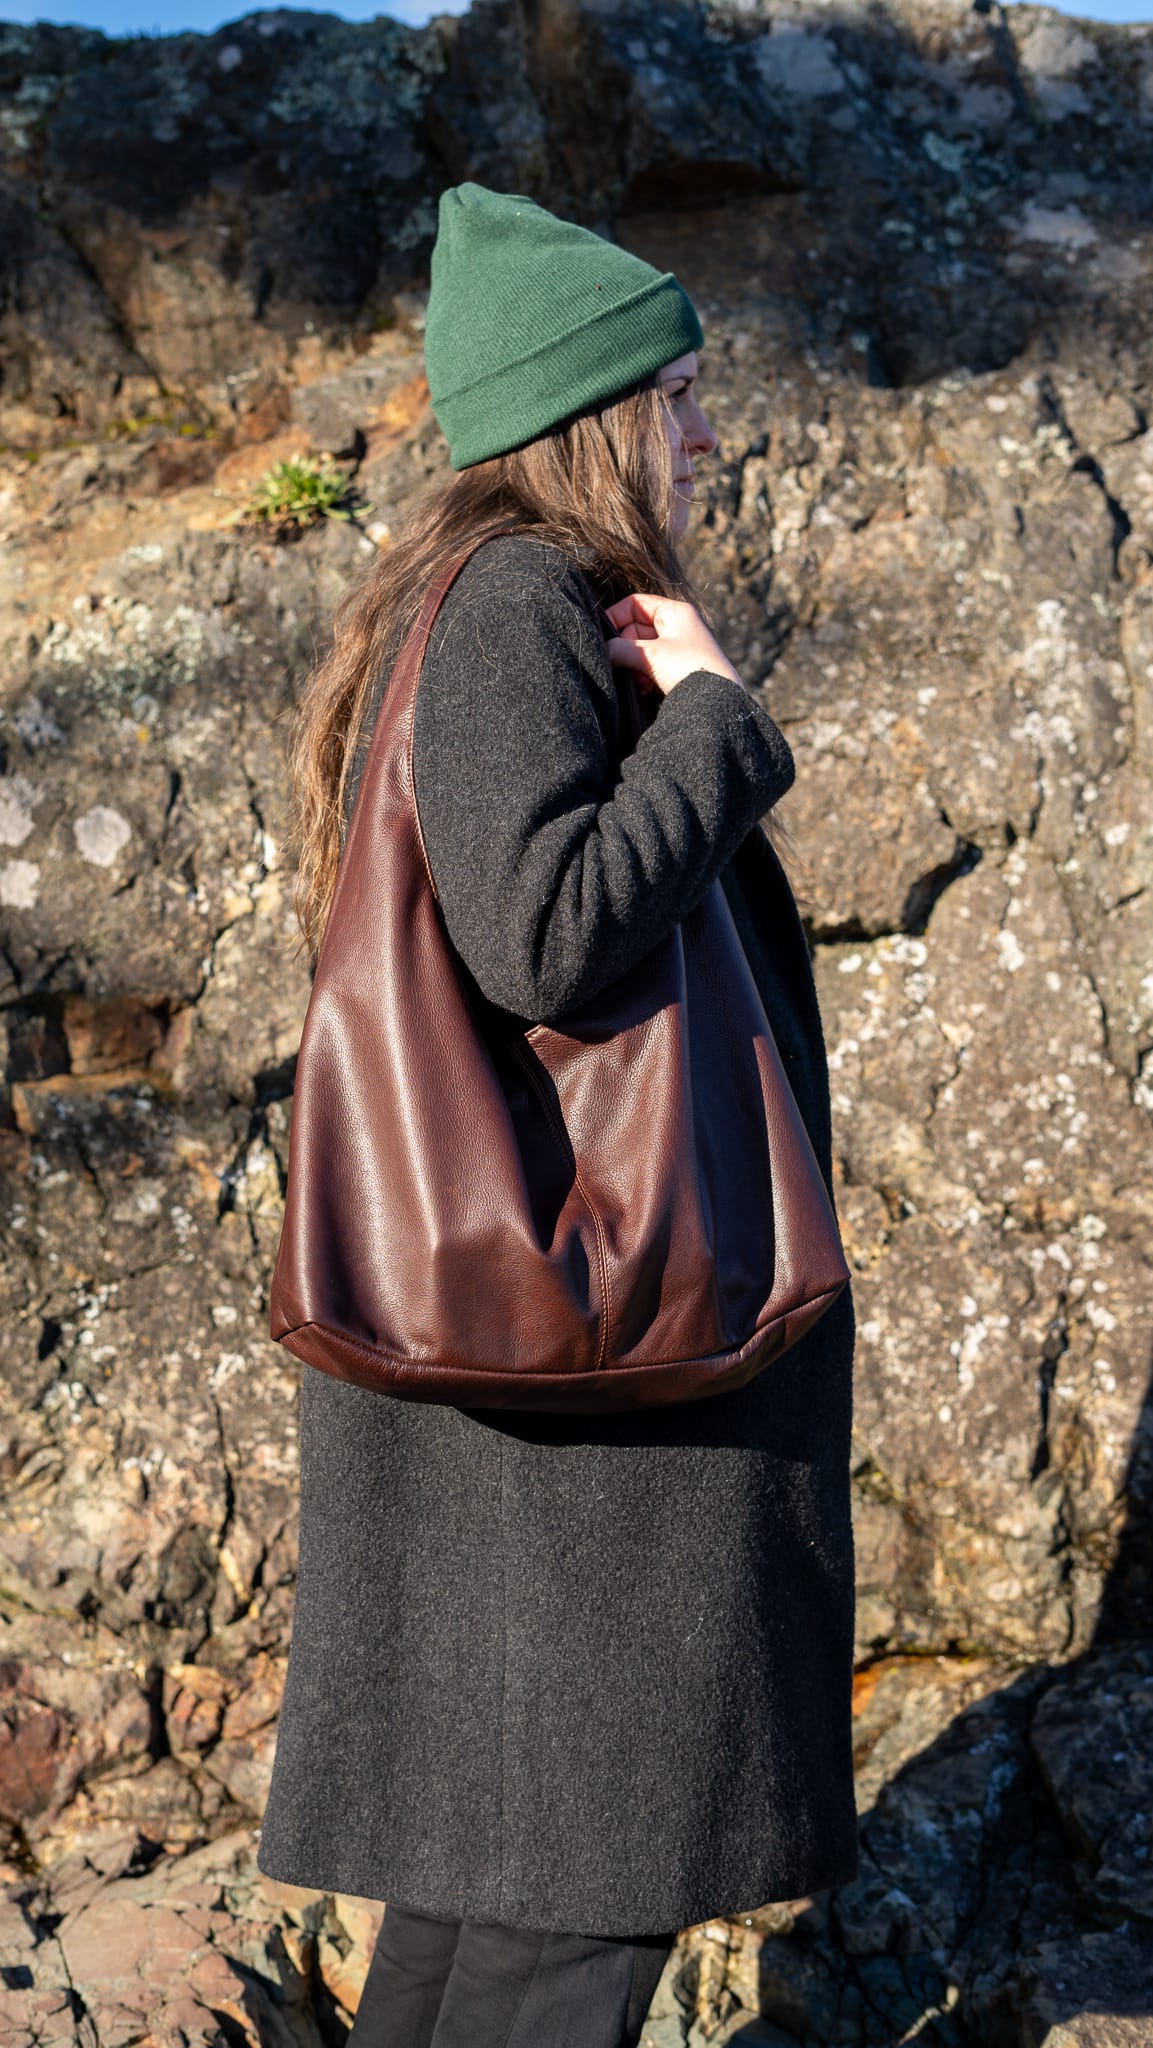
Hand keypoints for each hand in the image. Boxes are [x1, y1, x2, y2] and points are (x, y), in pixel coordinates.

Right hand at [604, 594, 743, 697]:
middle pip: (635, 628)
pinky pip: (650, 668)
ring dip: (634, 666)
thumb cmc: (690, 670)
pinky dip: (643, 677)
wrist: (718, 704)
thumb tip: (601, 650)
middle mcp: (677, 626)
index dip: (615, 616)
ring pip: (640, 651)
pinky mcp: (677, 670)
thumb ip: (620, 649)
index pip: (635, 603)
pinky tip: (646, 689)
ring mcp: (677, 648)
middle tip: (621, 663)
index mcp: (675, 612)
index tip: (600, 635)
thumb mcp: (650, 655)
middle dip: (625, 648)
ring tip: (640, 680)